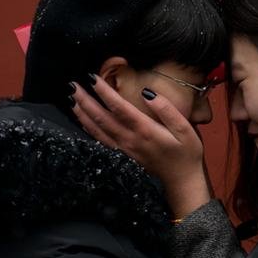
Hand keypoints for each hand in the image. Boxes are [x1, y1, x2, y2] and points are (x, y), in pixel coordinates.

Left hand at [70, 77, 210, 217]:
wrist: (182, 180)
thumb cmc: (186, 152)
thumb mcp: (185, 129)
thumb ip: (167, 109)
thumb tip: (147, 93)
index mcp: (144, 129)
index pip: (119, 107)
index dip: (104, 91)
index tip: (92, 77)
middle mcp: (129, 139)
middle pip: (101, 117)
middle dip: (85, 100)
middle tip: (72, 85)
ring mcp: (123, 148)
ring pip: (97, 129)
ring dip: (82, 113)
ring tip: (71, 98)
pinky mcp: (121, 154)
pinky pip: (100, 140)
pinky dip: (88, 128)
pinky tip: (82, 119)